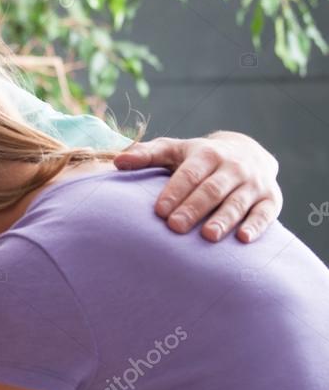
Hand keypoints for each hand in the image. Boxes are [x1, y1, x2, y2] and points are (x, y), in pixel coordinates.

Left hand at [113, 132, 281, 242]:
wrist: (248, 151)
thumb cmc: (198, 158)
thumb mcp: (175, 150)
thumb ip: (147, 155)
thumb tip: (118, 161)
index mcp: (207, 154)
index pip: (190, 173)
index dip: (175, 191)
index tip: (159, 210)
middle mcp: (233, 167)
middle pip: (212, 189)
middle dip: (194, 208)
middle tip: (175, 227)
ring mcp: (254, 183)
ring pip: (238, 202)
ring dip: (224, 219)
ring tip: (208, 237)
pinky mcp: (271, 199)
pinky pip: (266, 213)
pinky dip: (256, 225)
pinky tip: (243, 239)